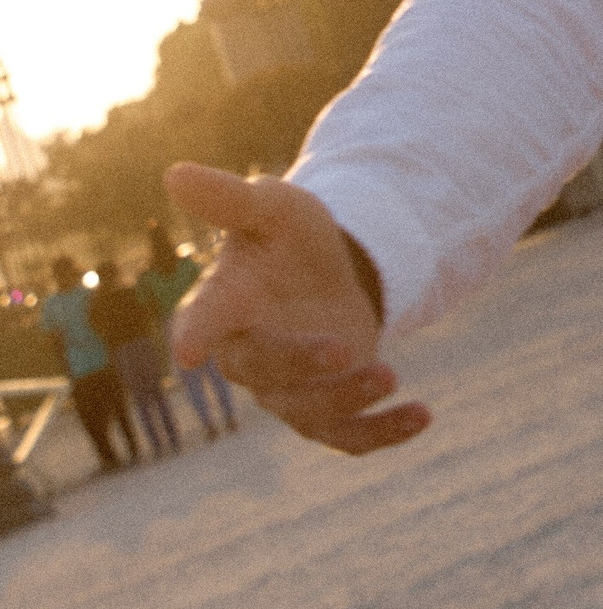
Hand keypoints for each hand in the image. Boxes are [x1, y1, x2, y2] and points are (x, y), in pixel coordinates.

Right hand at [165, 163, 430, 455]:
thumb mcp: (272, 208)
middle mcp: (248, 354)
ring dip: (347, 399)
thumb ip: (230, 198)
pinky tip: (422, 415)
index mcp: (223, 304)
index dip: (196, 333)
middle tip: (343, 347)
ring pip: (307, 411)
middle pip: (262, 370)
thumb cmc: (287, 238)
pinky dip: (383, 431)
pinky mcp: (326, 407)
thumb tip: (174, 172)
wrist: (330, 271)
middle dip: (299, 362)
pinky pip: (347, 436)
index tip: (189, 350)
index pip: (201, 320)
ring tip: (390, 375)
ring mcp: (287, 388)